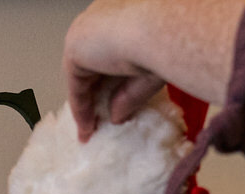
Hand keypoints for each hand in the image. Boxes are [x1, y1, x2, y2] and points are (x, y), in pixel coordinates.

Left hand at [63, 0, 166, 141]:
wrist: (164, 29)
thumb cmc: (170, 39)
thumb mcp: (152, 71)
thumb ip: (131, 92)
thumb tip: (117, 116)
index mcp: (123, 10)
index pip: (110, 46)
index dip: (111, 75)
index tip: (114, 99)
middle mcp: (101, 16)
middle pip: (92, 61)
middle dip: (96, 92)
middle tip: (101, 119)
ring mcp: (85, 30)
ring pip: (83, 73)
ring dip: (86, 104)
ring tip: (92, 131)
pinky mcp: (74, 47)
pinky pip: (76, 85)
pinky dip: (81, 109)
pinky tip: (87, 130)